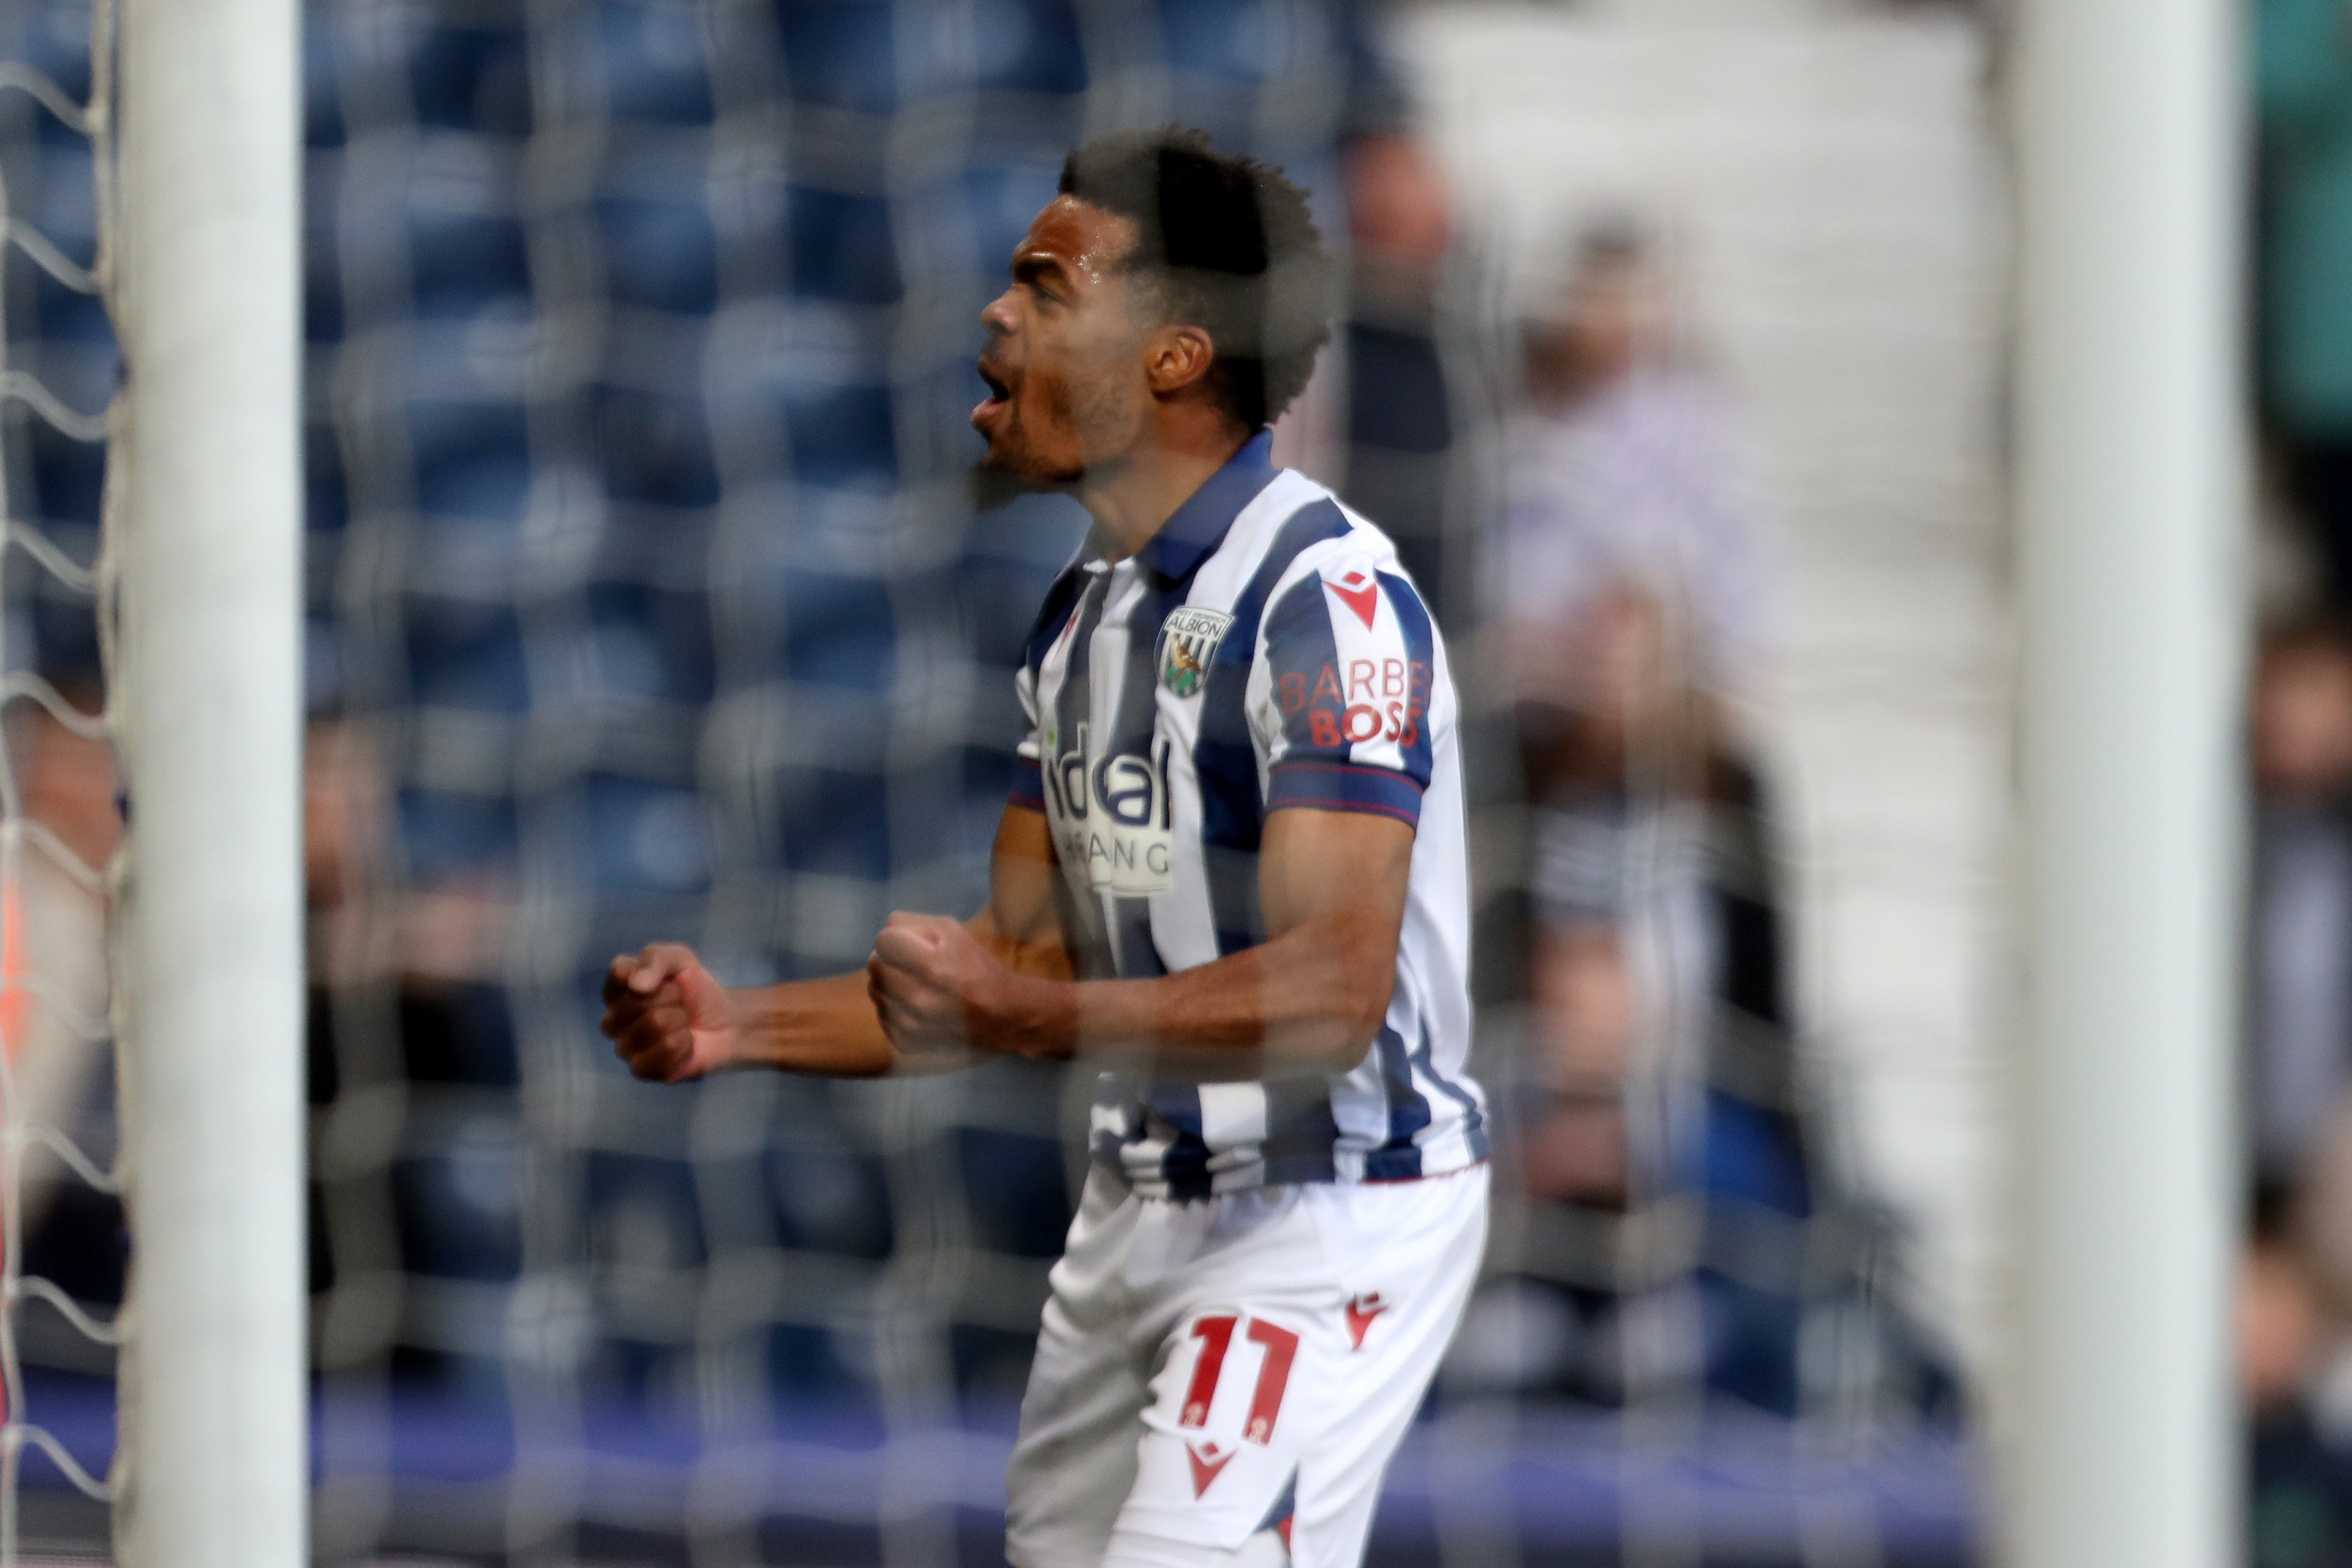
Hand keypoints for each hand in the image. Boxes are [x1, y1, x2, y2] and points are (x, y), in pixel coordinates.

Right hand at [601, 943, 737, 1082]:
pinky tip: (685, 1042)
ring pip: (655, 1024)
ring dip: (680, 1020)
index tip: (668, 978)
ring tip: (682, 1022)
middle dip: (672, 998)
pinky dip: (686, 1042)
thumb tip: (635, 984)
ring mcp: (624, 1047)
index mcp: (614, 990)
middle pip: (638, 1002)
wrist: (724, 1023)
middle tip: (680, 1003)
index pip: (620, 974)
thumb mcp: (680, 959)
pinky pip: (666, 1050)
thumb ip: (655, 958)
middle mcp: (612, 1020)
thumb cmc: (695, 990)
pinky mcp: (641, 1070)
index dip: (655, 974)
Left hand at [867, 912, 1027, 1057]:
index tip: (911, 945)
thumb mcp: (954, 931)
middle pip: (875, 966)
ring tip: (915, 985)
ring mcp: (908, 1025)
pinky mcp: (904, 1042)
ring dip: (889, 984)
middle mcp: (916, 999)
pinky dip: (894, 1007)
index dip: (895, 939)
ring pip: (875, 991)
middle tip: (912, 964)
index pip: (882, 942)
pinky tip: (916, 1006)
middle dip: (891, 960)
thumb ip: (913, 923)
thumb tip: (886, 929)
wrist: (1001, 1017)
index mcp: (931, 968)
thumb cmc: (978, 968)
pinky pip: (882, 1014)